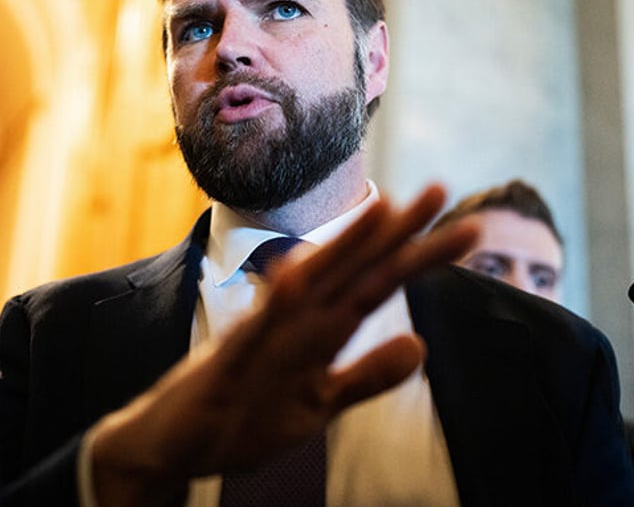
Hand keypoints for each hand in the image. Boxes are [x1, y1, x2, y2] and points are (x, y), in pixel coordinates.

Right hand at [89, 184, 477, 505]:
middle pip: (353, 272)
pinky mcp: (225, 367)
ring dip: (343, 249)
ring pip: (309, 288)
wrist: (169, 443)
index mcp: (316, 331)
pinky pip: (252, 335)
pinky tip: (294, 278)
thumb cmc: (243, 414)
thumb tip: (420, 345)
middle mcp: (292, 322)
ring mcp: (259, 340)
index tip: (464, 229)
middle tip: (443, 191)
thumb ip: (366, 376)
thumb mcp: (318, 403)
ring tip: (383, 211)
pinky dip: (273, 307)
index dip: (418, 257)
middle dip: (397, 234)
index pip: (375, 285)